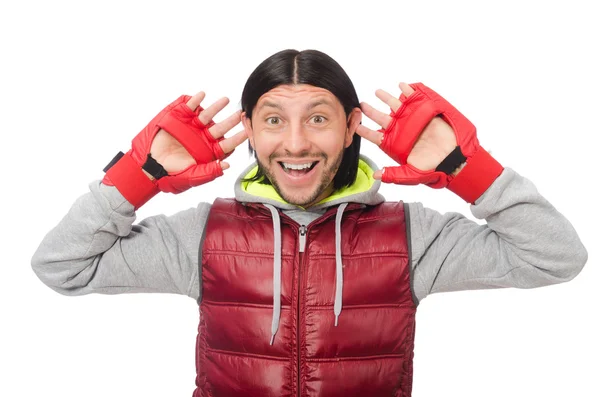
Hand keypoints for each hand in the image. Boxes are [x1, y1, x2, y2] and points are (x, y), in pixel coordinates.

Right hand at [102, 91, 247, 207]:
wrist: (149, 167)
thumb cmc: (172, 176)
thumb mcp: (191, 177)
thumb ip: (209, 172)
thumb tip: (227, 166)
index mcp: (210, 152)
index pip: (227, 144)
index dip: (237, 138)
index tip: (246, 132)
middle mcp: (203, 138)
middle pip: (220, 128)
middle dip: (231, 121)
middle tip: (240, 114)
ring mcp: (191, 126)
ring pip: (207, 115)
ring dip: (216, 107)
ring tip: (226, 100)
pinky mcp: (179, 118)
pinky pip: (189, 107)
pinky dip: (195, 101)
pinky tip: (201, 96)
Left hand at [357, 82, 456, 180]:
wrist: (454, 159)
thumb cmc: (432, 168)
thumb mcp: (411, 175)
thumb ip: (393, 175)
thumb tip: (376, 175)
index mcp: (394, 143)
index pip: (375, 136)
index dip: (365, 131)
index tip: (356, 127)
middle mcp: (400, 129)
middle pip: (381, 118)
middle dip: (370, 111)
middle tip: (362, 105)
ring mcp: (412, 118)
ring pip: (395, 105)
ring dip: (386, 97)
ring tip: (378, 92)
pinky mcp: (425, 110)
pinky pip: (414, 98)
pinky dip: (408, 91)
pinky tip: (402, 86)